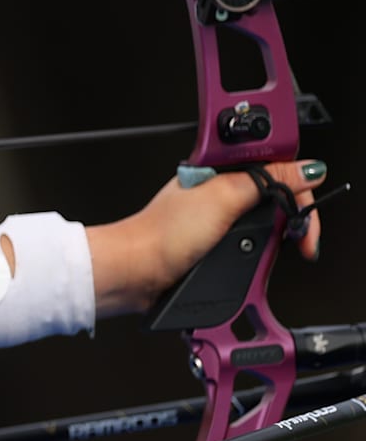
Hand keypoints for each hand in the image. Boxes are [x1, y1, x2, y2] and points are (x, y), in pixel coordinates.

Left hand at [86, 159, 327, 318]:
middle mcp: (218, 192)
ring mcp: (215, 219)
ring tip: (271, 254)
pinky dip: (255, 255)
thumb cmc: (162, 234)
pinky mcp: (212, 243)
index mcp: (219, 172)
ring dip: (271, 241)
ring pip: (262, 225)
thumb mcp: (223, 199)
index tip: (303, 218)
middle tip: (298, 242)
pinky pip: (247, 246)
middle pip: (273, 199)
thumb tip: (305, 168)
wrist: (135, 272)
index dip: (298, 193)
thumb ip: (267, 181)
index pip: (276, 171)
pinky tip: (253, 262)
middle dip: (288, 220)